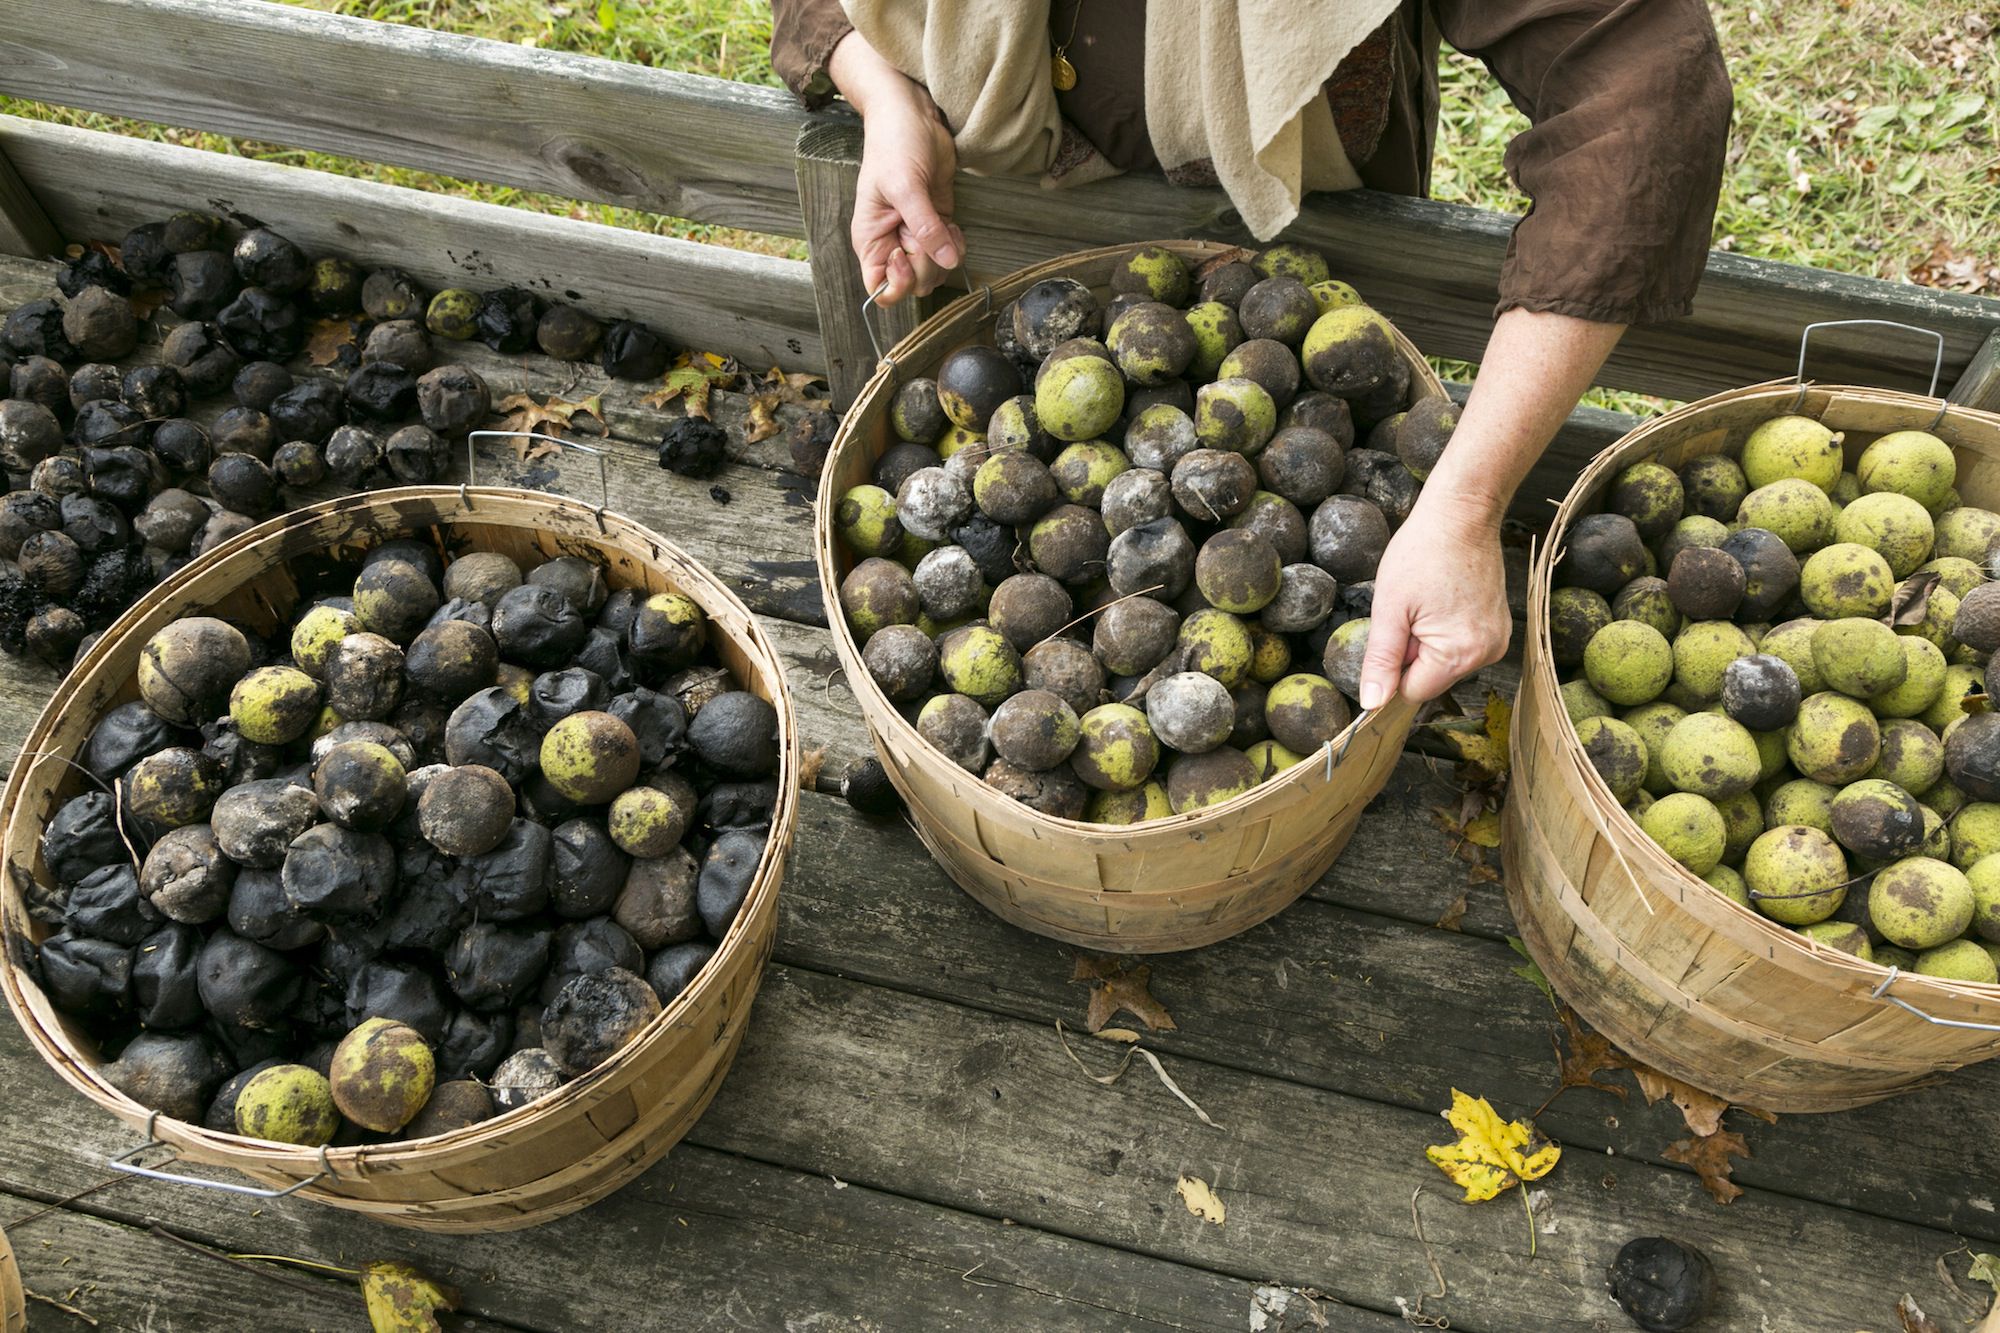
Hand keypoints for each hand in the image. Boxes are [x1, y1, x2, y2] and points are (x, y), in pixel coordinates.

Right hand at [851, 92, 962, 305]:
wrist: (913, 116)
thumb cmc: (894, 145)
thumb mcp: (905, 186)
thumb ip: (924, 226)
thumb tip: (945, 260)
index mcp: (872, 240)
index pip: (880, 289)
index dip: (898, 283)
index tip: (906, 254)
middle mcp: (892, 243)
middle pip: (913, 284)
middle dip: (927, 264)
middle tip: (928, 230)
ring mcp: (916, 236)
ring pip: (934, 273)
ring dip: (945, 256)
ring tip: (942, 225)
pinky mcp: (937, 225)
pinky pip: (949, 254)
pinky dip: (957, 245)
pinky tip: (953, 224)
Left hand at [1357, 496, 1511, 710]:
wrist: (1462, 515)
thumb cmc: (1423, 553)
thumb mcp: (1390, 608)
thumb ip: (1381, 660)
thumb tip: (1372, 703)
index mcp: (1459, 654)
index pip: (1412, 691)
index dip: (1393, 668)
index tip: (1393, 632)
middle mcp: (1486, 654)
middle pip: (1430, 678)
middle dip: (1411, 651)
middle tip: (1411, 610)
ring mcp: (1496, 641)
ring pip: (1444, 662)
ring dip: (1427, 641)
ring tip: (1428, 602)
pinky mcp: (1498, 629)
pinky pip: (1459, 646)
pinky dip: (1444, 631)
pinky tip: (1442, 600)